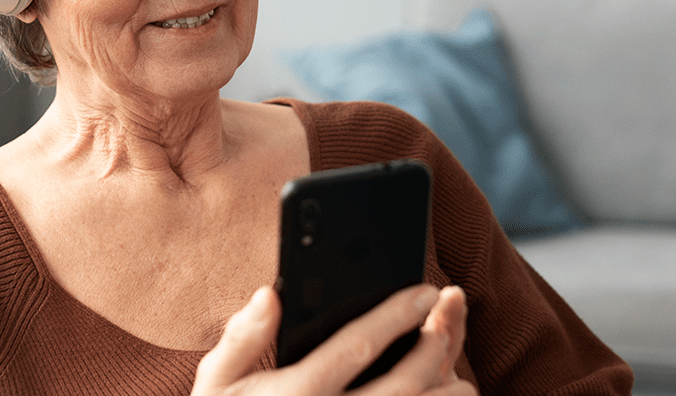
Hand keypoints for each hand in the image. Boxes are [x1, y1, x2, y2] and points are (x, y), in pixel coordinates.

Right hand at [191, 284, 476, 395]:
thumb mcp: (218, 383)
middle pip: (403, 382)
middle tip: (442, 325)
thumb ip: (242, 337)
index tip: (424, 290)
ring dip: (447, 394)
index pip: (359, 343)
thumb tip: (270, 294)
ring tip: (457, 374)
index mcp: (299, 391)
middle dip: (432, 348)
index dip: (398, 313)